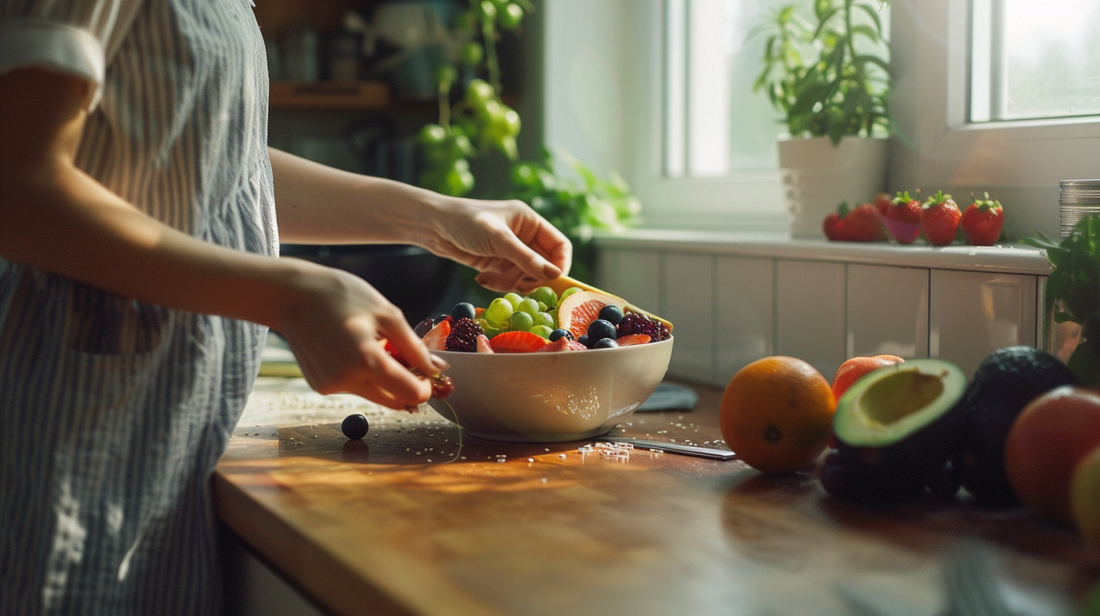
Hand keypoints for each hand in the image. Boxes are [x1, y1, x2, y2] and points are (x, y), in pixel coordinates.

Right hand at [274, 260, 447, 409]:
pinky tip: (349, 350)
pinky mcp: (320, 386)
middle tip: (406, 360)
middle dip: (407, 386)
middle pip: (395, 401)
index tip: (427, 373)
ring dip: (383, 380)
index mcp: (367, 360)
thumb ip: (414, 347)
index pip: (411, 394)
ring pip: (374, 395)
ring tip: (371, 346)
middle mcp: (347, 380)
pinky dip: (361, 376)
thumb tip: (438, 369)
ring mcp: (331, 386)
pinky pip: (354, 388)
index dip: (426, 387)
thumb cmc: (341, 296)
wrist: (292, 296)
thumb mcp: (387, 313)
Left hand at [425, 197, 571, 292]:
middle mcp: (524, 236)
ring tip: (492, 278)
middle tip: (515, 282)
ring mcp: (511, 252)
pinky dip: (499, 284)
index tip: (552, 281)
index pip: (560, 246)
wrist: (433, 227)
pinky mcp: (497, 264)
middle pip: (544, 266)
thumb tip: (555, 275)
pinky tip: (483, 279)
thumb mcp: (498, 239)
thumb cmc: (466, 222)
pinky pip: (509, 281)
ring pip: (526, 277)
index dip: (560, 264)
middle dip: (529, 277)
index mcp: (530, 222)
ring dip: (511, 283)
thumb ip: (527, 259)